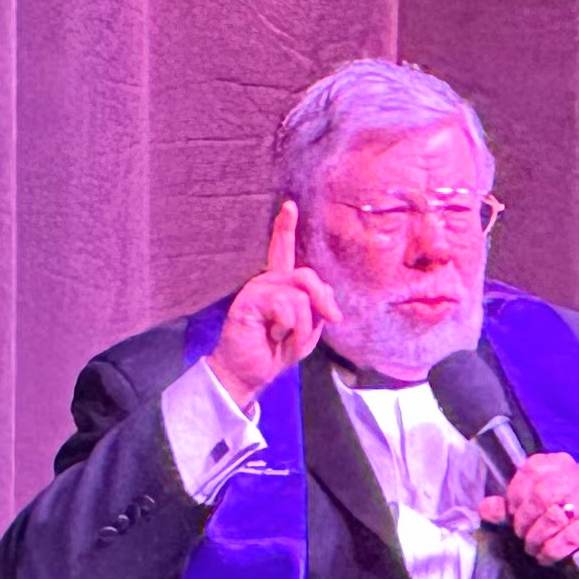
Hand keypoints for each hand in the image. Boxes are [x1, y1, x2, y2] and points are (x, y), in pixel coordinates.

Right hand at [207, 201, 344, 407]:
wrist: (248, 373)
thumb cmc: (275, 351)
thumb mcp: (307, 331)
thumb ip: (318, 308)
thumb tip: (326, 296)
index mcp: (279, 285)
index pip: (283, 252)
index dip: (285, 229)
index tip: (289, 206)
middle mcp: (267, 282)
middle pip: (306, 275)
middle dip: (322, 300)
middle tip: (331, 319)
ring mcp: (256, 290)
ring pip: (299, 296)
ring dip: (301, 325)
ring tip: (283, 337)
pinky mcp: (249, 302)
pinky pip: (286, 307)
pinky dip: (288, 327)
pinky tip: (272, 334)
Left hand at [479, 452, 578, 571]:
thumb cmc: (561, 515)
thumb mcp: (532, 506)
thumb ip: (506, 506)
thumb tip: (487, 508)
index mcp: (557, 464)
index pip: (530, 472)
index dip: (515, 498)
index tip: (513, 515)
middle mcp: (576, 477)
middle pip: (541, 495)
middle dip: (525, 521)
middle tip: (522, 535)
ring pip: (555, 517)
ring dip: (537, 538)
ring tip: (533, 548)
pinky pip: (570, 537)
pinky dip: (553, 550)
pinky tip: (547, 556)